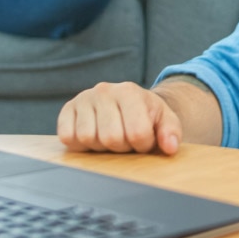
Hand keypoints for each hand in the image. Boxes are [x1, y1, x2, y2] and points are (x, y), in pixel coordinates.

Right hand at [57, 81, 182, 154]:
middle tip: (125, 139)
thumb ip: (171, 132)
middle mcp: (105, 90)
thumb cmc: (146, 115)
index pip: (137, 133)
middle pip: (111, 138)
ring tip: (109, 136)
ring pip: (88, 138)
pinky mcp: (68, 109)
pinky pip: (67, 136)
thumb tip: (169, 147)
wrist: (127, 103)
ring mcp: (84, 98)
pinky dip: (79, 143)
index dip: (142, 145)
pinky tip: (93, 135)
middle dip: (121, 147)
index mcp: (130, 91)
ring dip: (100, 146)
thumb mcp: (165, 121)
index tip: (143, 140)